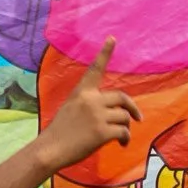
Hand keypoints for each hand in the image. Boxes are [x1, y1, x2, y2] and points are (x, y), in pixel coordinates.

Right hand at [34, 48, 140, 173]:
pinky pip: (123, 131)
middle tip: (137, 117)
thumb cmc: (60, 132)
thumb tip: (112, 111)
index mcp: (81, 92)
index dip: (105, 53)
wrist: (50, 149)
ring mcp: (97, 115)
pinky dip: (125, 138)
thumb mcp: (71, 108)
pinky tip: (121, 144)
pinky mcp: (102, 132)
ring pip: (124, 117)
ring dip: (126, 127)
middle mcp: (91, 100)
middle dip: (132, 108)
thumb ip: (89, 104)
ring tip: (120, 137)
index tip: (112, 38)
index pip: (95, 69)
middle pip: (122, 97)